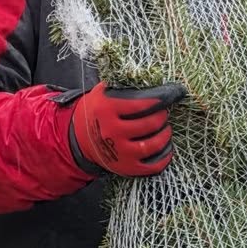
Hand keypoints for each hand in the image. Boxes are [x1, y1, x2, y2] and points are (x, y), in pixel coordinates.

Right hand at [67, 82, 185, 177]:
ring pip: (153, 145)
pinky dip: (165, 157)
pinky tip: (166, 147)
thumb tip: (150, 79)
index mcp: (106, 110)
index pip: (140, 104)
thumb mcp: (102, 94)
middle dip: (162, 117)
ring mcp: (119, 152)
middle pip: (149, 124)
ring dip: (165, 135)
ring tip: (165, 129)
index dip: (158, 100)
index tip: (166, 97)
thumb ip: (122, 86)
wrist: (80, 139)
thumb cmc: (98, 112)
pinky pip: (153, 166)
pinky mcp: (126, 167)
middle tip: (163, 113)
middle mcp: (111, 132)